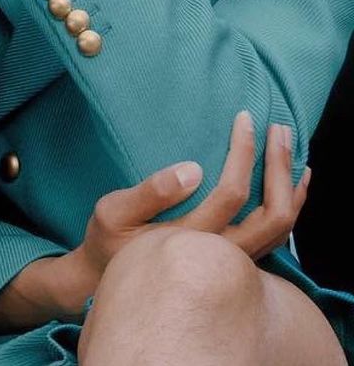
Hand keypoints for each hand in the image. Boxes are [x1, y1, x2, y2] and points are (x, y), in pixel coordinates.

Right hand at [0, 112, 306, 330]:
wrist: (110, 283)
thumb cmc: (108, 243)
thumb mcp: (113, 212)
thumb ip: (151, 191)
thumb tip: (193, 168)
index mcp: (192, 239)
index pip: (232, 193)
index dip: (243, 152)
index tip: (243, 119)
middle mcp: (223, 255)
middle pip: (273, 214)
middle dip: (281, 166)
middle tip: (280, 128)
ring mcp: (234, 263)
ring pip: (282, 230)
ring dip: (293, 187)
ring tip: (293, 151)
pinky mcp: (236, 262)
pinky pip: (276, 236)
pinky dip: (290, 206)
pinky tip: (289, 183)